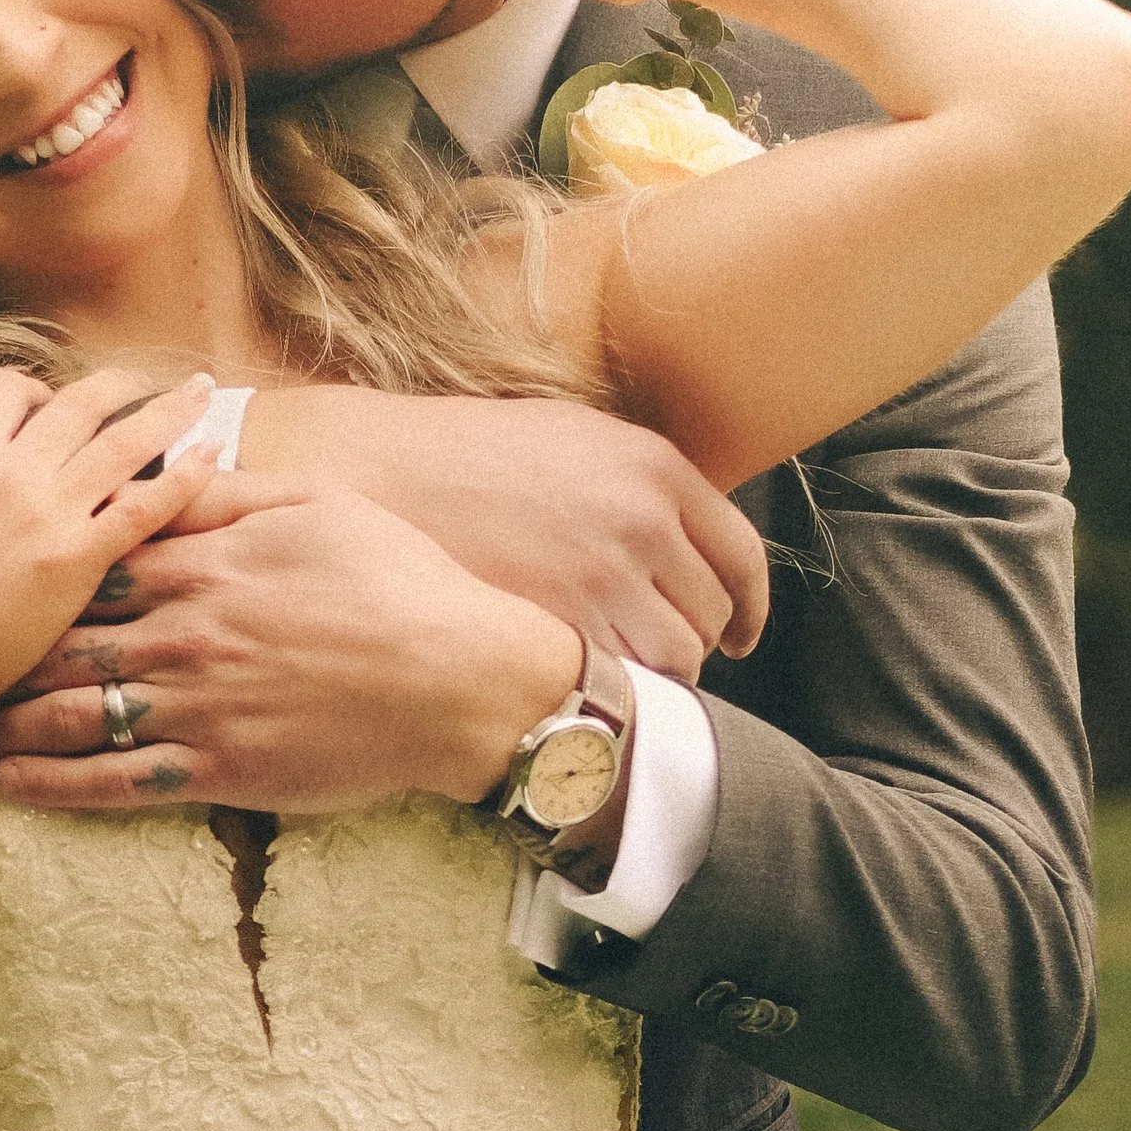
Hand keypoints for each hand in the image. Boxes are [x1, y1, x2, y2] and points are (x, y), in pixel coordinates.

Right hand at [0, 368, 217, 734]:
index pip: (8, 392)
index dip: (29, 389)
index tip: (44, 404)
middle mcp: (14, 472)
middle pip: (78, 405)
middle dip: (115, 384)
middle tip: (143, 378)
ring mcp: (53, 514)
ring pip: (123, 443)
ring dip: (167, 410)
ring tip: (199, 389)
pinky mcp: (81, 560)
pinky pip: (145, 506)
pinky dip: (184, 475)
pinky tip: (212, 452)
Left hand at [0, 474, 584, 814]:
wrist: (461, 680)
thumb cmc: (399, 583)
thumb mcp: (317, 506)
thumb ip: (231, 494)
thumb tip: (172, 463)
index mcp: (203, 564)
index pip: (88, 560)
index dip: (28, 567)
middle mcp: (185, 633)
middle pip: (61, 640)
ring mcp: (198, 705)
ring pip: (75, 714)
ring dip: (8, 722)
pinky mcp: (221, 769)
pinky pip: (119, 782)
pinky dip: (58, 785)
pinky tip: (14, 785)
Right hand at [247, 386, 767, 674]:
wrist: (380, 477)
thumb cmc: (468, 457)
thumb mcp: (574, 436)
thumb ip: (643, 482)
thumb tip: (690, 539)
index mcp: (655, 467)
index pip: (742, 556)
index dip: (749, 607)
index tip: (741, 633)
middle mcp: (642, 520)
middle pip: (710, 615)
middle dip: (692, 643)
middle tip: (654, 655)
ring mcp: (601, 578)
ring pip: (676, 659)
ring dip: (656, 677)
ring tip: (613, 672)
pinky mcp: (557, 627)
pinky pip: (620, 683)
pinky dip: (611, 694)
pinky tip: (577, 683)